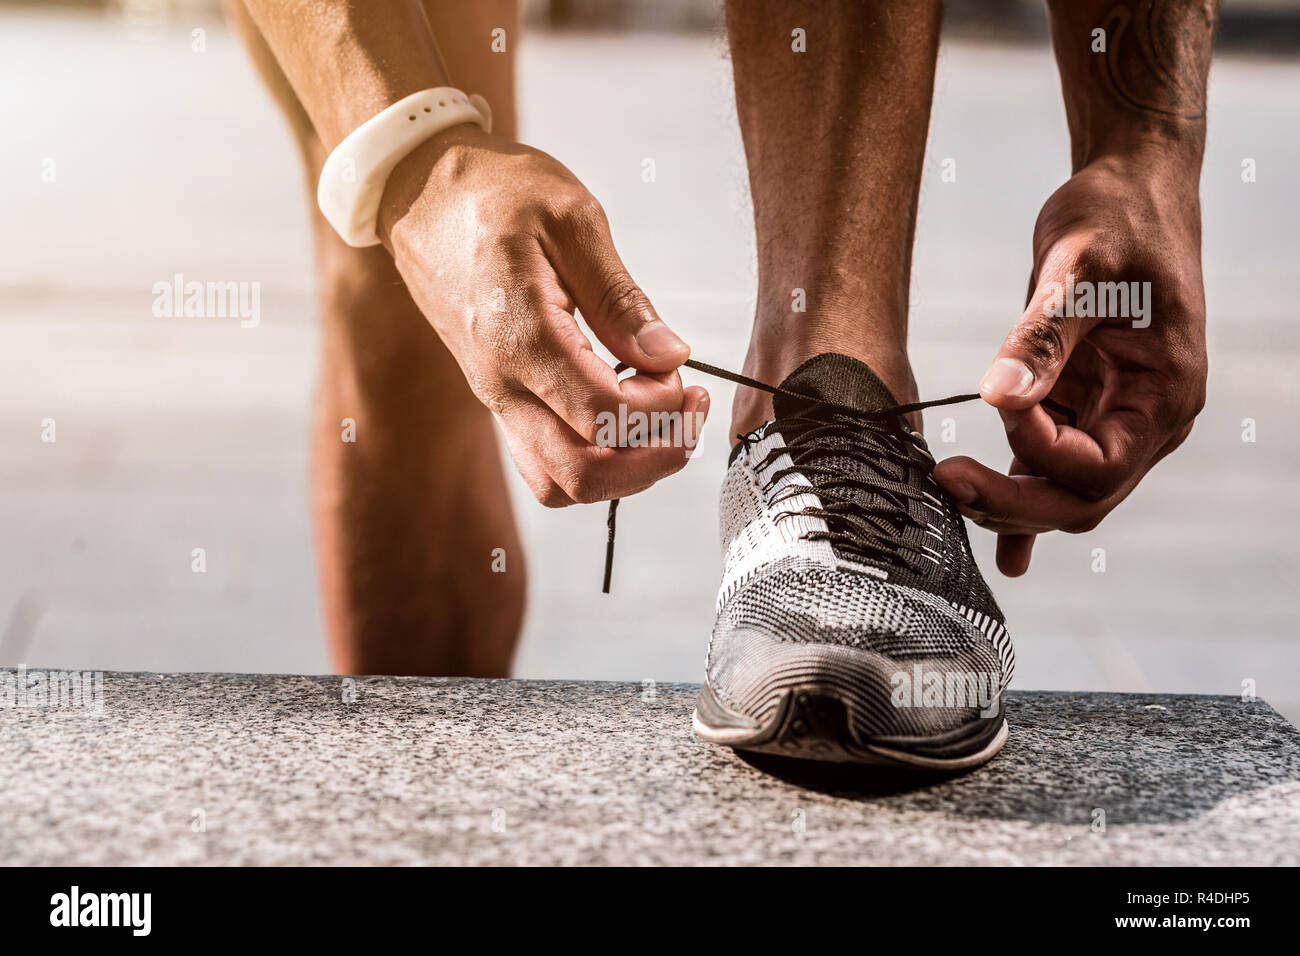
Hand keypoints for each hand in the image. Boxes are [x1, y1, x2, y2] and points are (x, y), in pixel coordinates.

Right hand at [378, 124, 708, 505]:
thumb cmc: (491, 193)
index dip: (660, 410)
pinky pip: (544, 459)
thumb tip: (667, 355)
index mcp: (520, 337)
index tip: (683, 375)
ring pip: (560, 482)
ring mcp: (495, 397)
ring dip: (622, 468)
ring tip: (660, 416)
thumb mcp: (572, 220)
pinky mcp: (498, 398)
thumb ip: (620, 297)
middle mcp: (501, 383)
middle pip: (582, 474)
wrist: (420, 191)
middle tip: (687, 410)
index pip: (603, 417)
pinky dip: (593, 456)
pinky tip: (624, 411)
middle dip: (652, 456)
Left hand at [934, 155, 1206, 574]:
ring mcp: (1114, 417)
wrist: (1130, 188)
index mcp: (1163, 393)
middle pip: (1080, 499)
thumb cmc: (1118, 217)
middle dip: (1013, 502)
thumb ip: (1041, 337)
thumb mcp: (1079, 266)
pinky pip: (1051, 471)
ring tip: (945, 486)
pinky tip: (1001, 548)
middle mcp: (1145, 419)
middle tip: (944, 480)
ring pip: (1061, 492)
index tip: (997, 405)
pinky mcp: (1081, 407)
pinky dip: (1023, 502)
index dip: (1039, 451)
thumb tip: (1000, 397)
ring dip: (1006, 501)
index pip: (1098, 465)